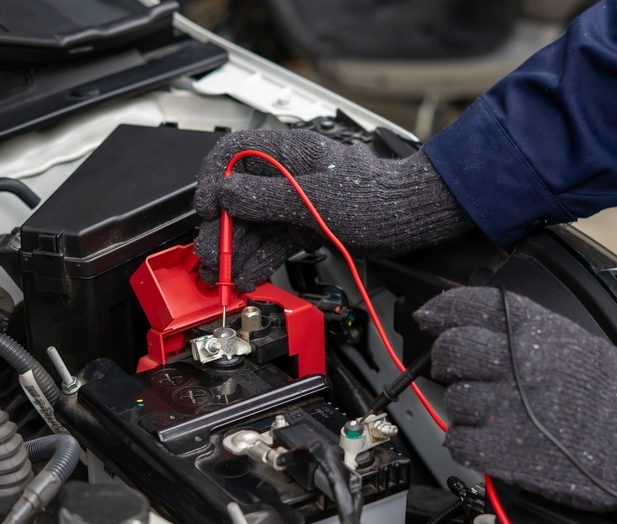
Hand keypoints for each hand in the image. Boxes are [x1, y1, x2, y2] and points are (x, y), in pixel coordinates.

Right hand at [193, 129, 467, 291]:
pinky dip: (259, 260)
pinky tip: (246, 277)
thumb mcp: (314, 199)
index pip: (232, 155)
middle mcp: (286, 175)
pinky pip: (273, 243)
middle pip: (238, 198)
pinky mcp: (304, 225)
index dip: (213, 180)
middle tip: (209, 257)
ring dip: (235, 251)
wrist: (410, 219)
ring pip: (254, 226)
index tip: (205, 208)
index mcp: (287, 153)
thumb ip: (265, 198)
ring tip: (221, 276)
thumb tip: (225, 194)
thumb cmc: (377, 197)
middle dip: (220, 229)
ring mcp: (294, 202)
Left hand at [414, 286, 616, 510]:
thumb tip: (489, 330)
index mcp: (535, 331)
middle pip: (451, 350)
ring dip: (468, 409)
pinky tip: (491, 442)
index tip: (429, 316)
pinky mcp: (501, 449)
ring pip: (454, 399)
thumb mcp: (575, 343)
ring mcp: (504, 406)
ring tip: (498, 415)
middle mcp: (514, 361)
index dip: (441, 310)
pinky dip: (468, 444)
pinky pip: (458, 441)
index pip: (470, 305)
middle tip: (459, 371)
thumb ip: (529, 334)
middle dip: (448, 361)